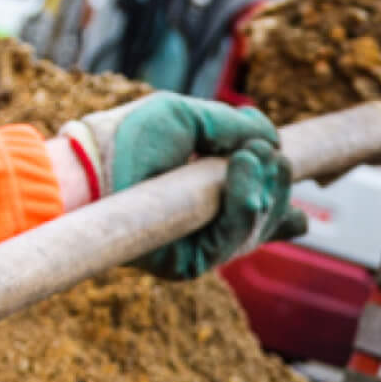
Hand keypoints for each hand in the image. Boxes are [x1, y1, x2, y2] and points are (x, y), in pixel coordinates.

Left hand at [61, 95, 310, 278]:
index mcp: (209, 193)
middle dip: (278, 184)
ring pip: (257, 229)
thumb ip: (233, 125)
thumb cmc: (130, 137)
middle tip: (267, 155)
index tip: (289, 178)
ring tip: (253, 158)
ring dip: (264, 190)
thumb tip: (273, 138)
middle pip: (268, 217)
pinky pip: (232, 240)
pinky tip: (243, 173)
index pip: (260, 207)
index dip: (283, 203)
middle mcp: (208, 223)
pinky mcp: (188, 264)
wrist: (91, 165)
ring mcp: (200, 245)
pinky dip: (245, 205)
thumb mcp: (187, 117)